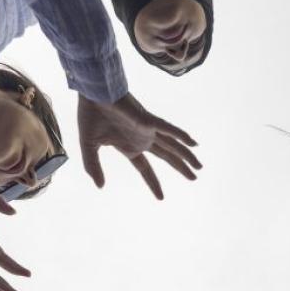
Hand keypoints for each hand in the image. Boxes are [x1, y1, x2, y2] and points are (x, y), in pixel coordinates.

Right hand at [76, 93, 200, 199]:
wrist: (92, 92)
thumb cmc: (90, 114)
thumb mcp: (89, 147)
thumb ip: (93, 166)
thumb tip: (100, 187)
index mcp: (129, 146)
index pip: (145, 169)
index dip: (153, 183)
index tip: (161, 198)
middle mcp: (142, 139)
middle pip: (167, 156)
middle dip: (181, 167)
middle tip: (194, 177)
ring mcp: (147, 129)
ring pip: (172, 145)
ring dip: (187, 156)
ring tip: (199, 167)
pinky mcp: (147, 119)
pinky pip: (168, 128)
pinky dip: (181, 135)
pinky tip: (193, 143)